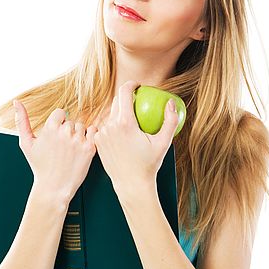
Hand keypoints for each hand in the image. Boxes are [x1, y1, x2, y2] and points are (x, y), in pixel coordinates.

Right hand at [14, 100, 97, 200]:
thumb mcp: (26, 143)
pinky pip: (94, 132)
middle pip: (71, 121)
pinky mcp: (90, 149)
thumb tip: (16, 101)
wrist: (54, 187)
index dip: (58, 124)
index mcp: (50, 127)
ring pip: (82, 127)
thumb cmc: (39, 166)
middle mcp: (65, 132)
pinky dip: (90, 138)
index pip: (60, 113)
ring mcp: (78, 140)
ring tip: (70, 150)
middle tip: (62, 147)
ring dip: (78, 135)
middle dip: (68, 131)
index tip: (55, 137)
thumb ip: (21, 121)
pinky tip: (82, 148)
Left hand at [93, 80, 179, 196]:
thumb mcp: (163, 143)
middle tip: (137, 102)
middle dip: (126, 98)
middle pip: (116, 102)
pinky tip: (122, 134)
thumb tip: (171, 102)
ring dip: (119, 114)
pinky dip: (113, 127)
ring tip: (131, 121)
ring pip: (110, 115)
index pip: (124, 93)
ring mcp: (101, 134)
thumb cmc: (149, 164)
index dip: (131, 84)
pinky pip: (105, 127)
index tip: (137, 86)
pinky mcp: (97, 141)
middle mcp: (110, 126)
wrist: (131, 184)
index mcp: (125, 123)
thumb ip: (170, 121)